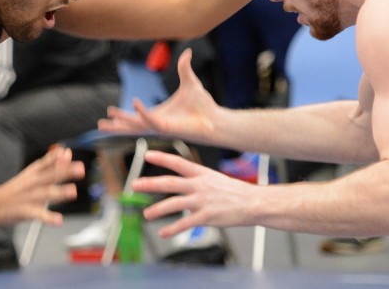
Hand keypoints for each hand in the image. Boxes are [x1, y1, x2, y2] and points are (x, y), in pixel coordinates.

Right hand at [0, 146, 84, 225]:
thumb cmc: (18, 189)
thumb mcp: (32, 173)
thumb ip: (51, 163)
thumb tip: (66, 151)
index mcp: (33, 172)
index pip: (47, 162)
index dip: (57, 158)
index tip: (67, 153)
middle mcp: (32, 182)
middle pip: (50, 175)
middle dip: (65, 172)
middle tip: (80, 169)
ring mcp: (29, 197)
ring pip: (46, 193)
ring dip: (60, 192)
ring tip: (73, 191)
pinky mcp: (25, 211)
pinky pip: (38, 214)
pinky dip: (48, 218)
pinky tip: (58, 220)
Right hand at [98, 49, 220, 144]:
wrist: (215, 118)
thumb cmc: (203, 105)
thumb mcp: (190, 82)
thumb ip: (184, 67)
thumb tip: (187, 52)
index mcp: (159, 114)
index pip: (136, 116)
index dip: (123, 115)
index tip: (110, 112)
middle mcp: (157, 122)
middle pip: (131, 125)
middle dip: (116, 125)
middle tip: (100, 125)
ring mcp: (160, 126)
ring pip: (135, 125)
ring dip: (121, 123)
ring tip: (103, 124)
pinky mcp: (167, 128)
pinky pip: (150, 119)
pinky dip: (141, 112)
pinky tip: (134, 103)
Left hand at [131, 151, 255, 237]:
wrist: (253, 202)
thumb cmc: (233, 192)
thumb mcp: (213, 179)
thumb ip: (196, 181)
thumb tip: (180, 186)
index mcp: (201, 173)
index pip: (178, 162)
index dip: (162, 158)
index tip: (147, 155)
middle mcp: (199, 185)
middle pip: (170, 183)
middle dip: (150, 183)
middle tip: (134, 184)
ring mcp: (202, 201)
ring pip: (174, 204)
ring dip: (157, 209)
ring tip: (146, 214)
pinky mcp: (207, 216)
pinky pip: (185, 223)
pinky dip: (172, 229)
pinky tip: (162, 233)